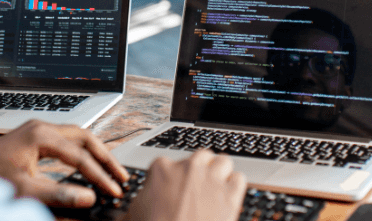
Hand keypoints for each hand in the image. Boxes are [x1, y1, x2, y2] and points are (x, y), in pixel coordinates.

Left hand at [0, 120, 128, 207]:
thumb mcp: (24, 190)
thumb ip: (58, 194)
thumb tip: (88, 197)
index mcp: (40, 135)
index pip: (80, 156)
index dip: (99, 175)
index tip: (113, 190)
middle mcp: (41, 127)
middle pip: (85, 137)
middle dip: (105, 157)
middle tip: (121, 176)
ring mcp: (37, 130)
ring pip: (77, 136)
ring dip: (95, 153)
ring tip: (111, 170)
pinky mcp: (33, 138)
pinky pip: (66, 140)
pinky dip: (81, 152)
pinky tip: (87, 164)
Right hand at [123, 149, 245, 220]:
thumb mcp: (133, 215)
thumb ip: (137, 205)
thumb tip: (132, 210)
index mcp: (162, 169)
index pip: (169, 163)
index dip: (173, 178)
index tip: (173, 190)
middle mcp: (188, 169)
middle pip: (201, 157)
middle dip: (201, 170)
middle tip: (198, 187)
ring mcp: (211, 180)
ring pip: (224, 162)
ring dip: (221, 173)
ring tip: (217, 188)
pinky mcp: (230, 195)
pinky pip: (239, 179)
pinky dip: (235, 187)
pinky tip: (228, 198)